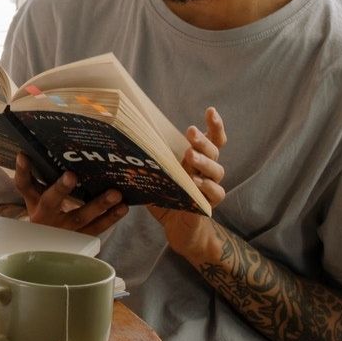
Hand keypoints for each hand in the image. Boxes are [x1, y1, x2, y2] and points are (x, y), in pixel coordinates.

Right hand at [12, 154, 127, 236]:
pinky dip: (111, 217)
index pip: (24, 185)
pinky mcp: (81, 237)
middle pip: (51, 202)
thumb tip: (34, 151)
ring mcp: (64, 229)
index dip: (23, 171)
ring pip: (80, 216)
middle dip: (61, 189)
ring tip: (115, 193)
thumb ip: (37, 177)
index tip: (23, 155)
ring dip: (99, 204)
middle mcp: (46, 216)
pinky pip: (97, 227)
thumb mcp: (36, 197)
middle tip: (71, 175)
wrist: (48, 247)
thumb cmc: (44, 213)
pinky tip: (123, 207)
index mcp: (34, 201)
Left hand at [149, 107, 227, 261]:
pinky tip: (196, 184)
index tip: (211, 110)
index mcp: (197, 160)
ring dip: (203, 162)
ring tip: (191, 156)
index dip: (214, 125)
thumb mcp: (155, 175)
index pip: (211, 140)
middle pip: (214, 152)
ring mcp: (210, 188)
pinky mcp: (208, 206)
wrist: (179, 230)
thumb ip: (148, 159)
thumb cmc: (166, 197)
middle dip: (202, 140)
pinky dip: (206, 188)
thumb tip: (124, 138)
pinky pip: (215, 194)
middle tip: (190, 132)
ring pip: (217, 171)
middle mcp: (207, 171)